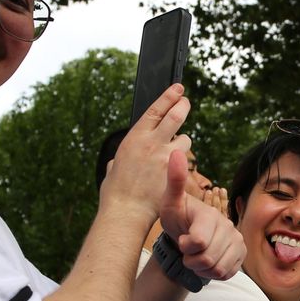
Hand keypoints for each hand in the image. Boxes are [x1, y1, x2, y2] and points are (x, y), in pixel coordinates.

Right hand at [101, 84, 191, 218]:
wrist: (126, 211)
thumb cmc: (115, 193)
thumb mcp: (112, 168)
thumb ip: (119, 160)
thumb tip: (117, 162)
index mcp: (134, 138)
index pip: (156, 109)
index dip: (169, 96)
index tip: (178, 89)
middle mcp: (152, 143)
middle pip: (176, 115)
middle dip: (183, 106)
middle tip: (186, 103)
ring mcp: (166, 156)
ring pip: (185, 140)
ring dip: (182, 144)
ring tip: (174, 153)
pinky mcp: (176, 171)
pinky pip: (186, 162)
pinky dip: (183, 165)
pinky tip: (176, 173)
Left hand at [159, 150, 245, 280]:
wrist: (187, 235)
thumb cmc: (177, 218)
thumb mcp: (170, 201)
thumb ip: (174, 180)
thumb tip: (176, 152)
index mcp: (210, 214)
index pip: (199, 241)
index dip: (187, 246)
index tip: (183, 239)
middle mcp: (228, 226)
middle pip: (208, 258)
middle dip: (192, 260)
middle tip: (187, 251)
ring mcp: (237, 241)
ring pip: (218, 268)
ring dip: (202, 268)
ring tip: (196, 257)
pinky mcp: (241, 255)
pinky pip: (227, 273)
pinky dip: (213, 273)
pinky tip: (206, 263)